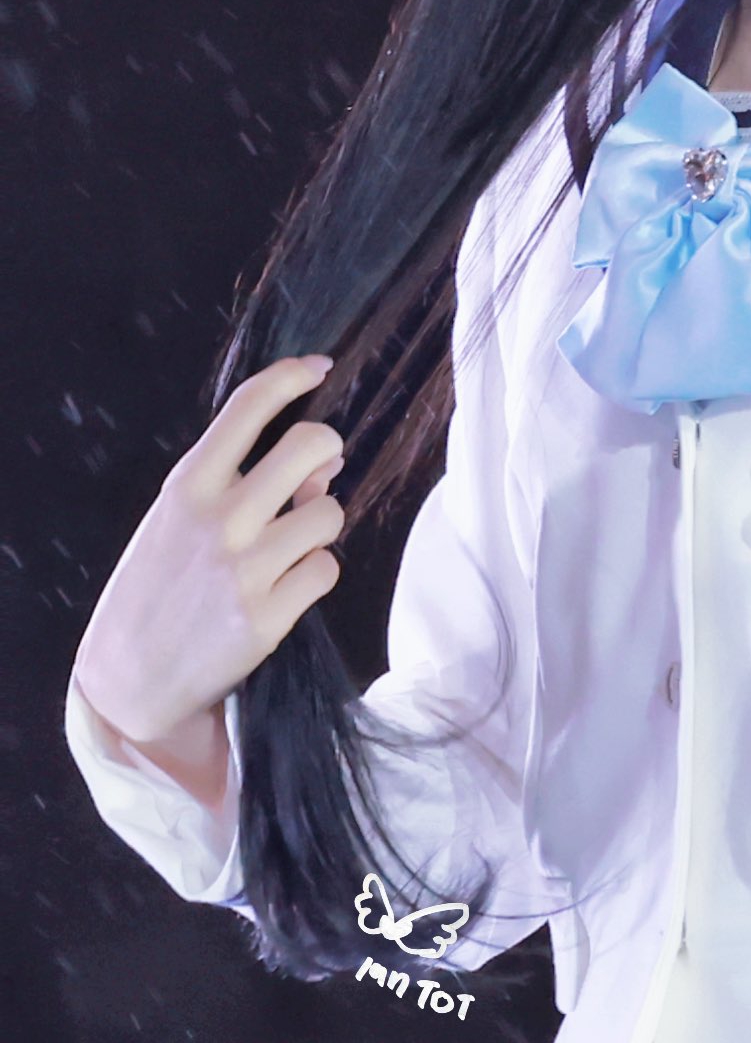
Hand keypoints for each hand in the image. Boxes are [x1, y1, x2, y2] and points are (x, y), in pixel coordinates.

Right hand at [72, 354, 345, 757]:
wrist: (129, 675)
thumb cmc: (159, 585)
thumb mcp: (179, 520)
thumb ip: (241, 484)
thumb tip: (324, 466)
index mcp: (188, 485)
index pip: (248, 408)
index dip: (291, 377)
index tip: (318, 367)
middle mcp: (218, 520)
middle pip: (312, 447)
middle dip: (328, 452)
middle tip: (319, 470)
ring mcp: (245, 569)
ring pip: (329, 513)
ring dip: (318, 526)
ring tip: (286, 548)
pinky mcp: (269, 616)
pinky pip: (326, 569)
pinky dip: (314, 576)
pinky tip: (283, 589)